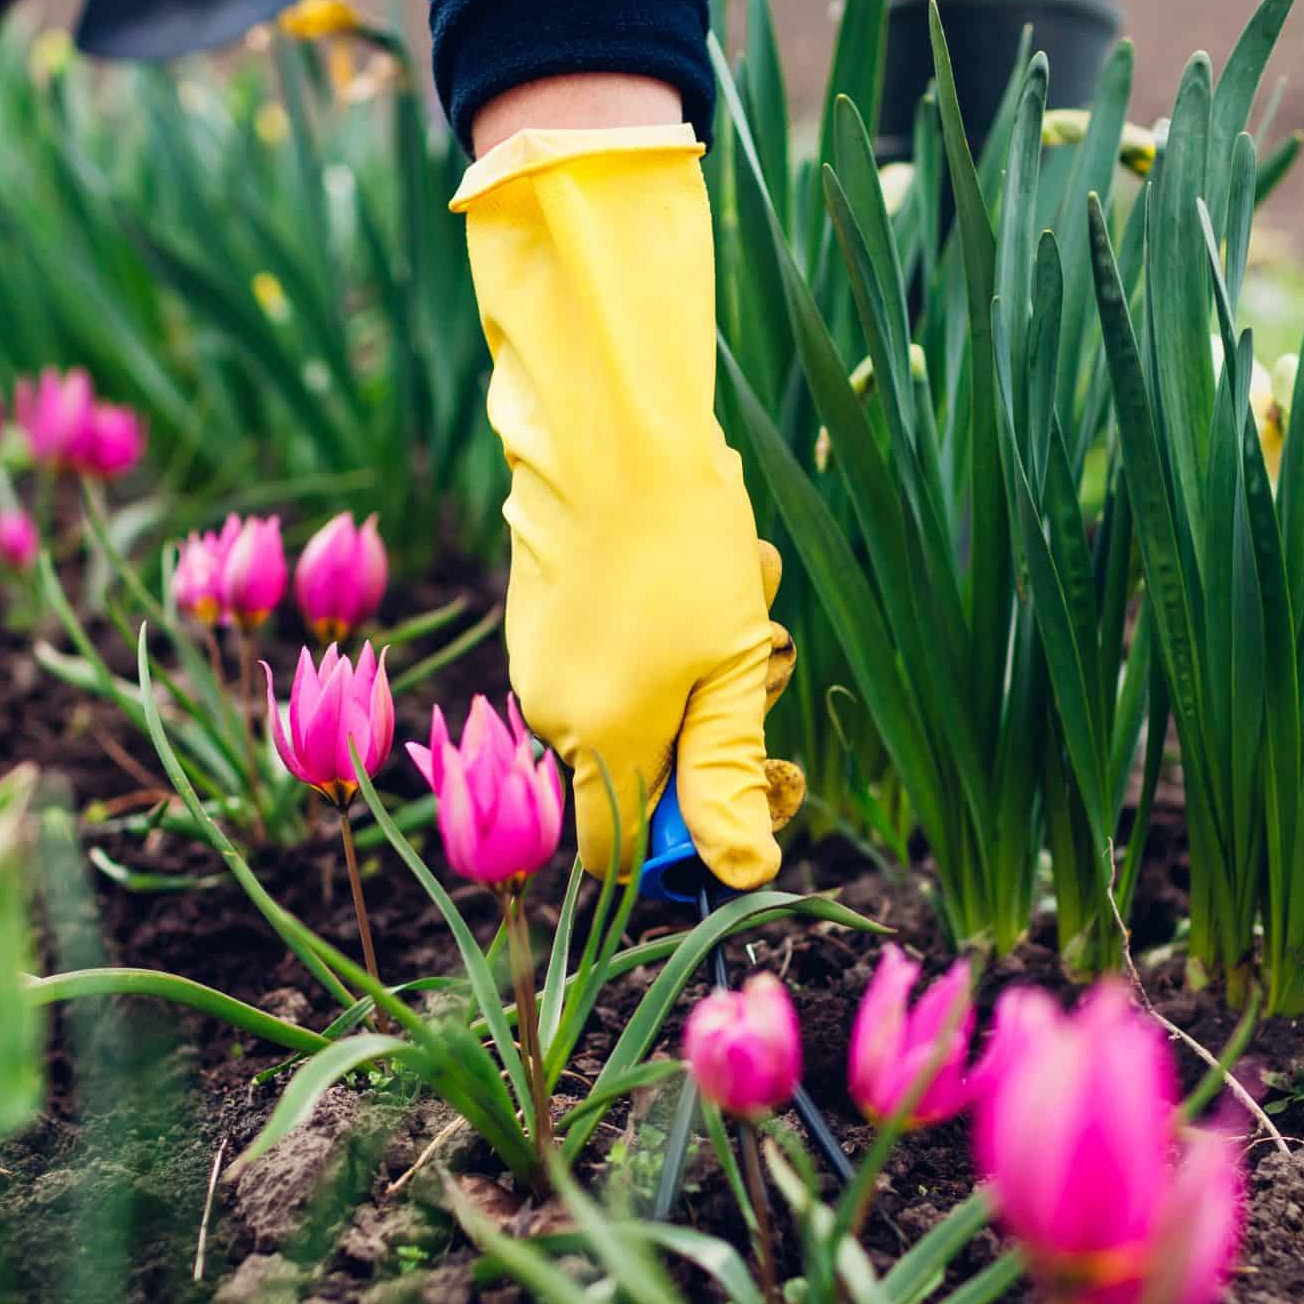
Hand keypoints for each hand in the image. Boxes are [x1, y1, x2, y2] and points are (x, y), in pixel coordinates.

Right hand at [454, 124, 792, 887]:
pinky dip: (665, 629)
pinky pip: (616, 653)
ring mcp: (539, 661)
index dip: (684, 848)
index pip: (620, 858)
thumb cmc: (683, 550)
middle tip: (764, 664)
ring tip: (739, 588)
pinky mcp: (542, 614)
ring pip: (639, 705)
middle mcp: (552, 714)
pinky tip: (701, 562)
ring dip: (702, 669)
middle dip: (713, 734)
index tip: (749, 791)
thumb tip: (742, 874)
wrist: (611, 429)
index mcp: (600, 744)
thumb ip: (729, 777)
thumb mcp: (732, 672)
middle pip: (640, 775)